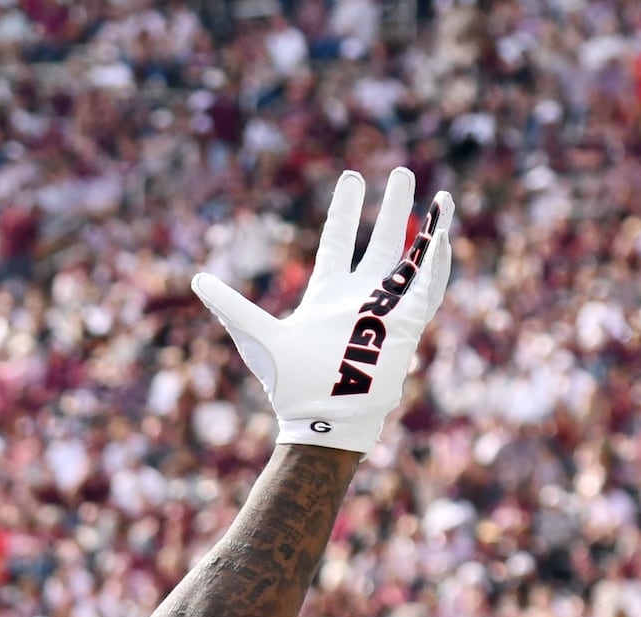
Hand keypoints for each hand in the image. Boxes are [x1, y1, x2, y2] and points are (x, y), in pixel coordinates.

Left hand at [193, 168, 453, 451]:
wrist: (323, 420)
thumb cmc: (290, 384)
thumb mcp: (257, 337)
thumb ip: (231, 306)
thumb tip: (197, 280)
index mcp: (327, 293)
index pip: (338, 241)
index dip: (345, 210)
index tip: (353, 178)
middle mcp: (359, 296)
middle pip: (381, 242)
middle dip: (392, 207)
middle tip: (401, 172)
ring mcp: (385, 310)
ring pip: (411, 261)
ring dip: (427, 229)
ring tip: (443, 198)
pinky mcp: (405, 327)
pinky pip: (427, 290)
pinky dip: (437, 263)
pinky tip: (443, 236)